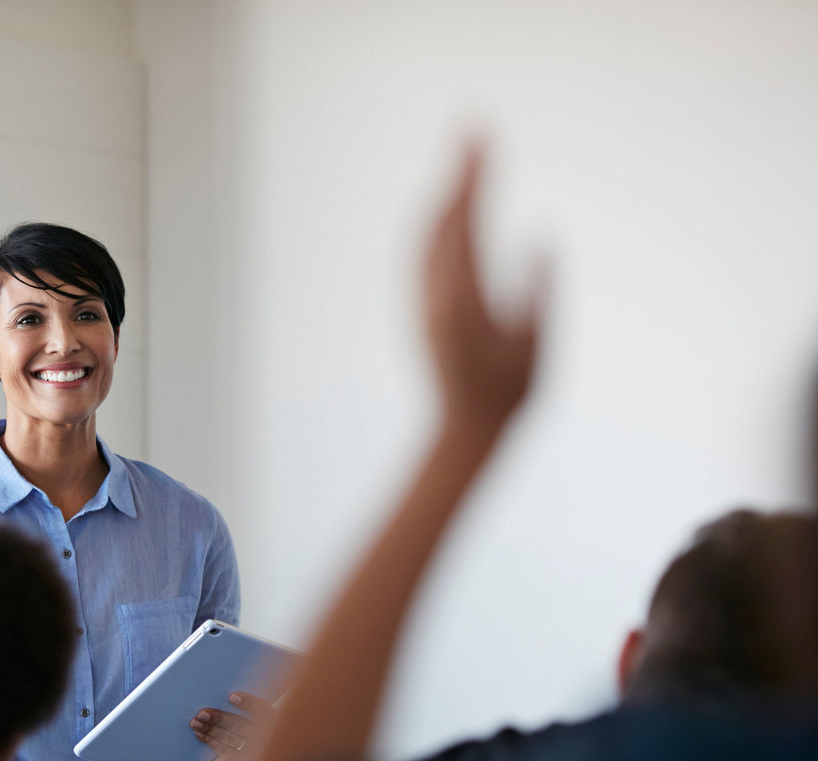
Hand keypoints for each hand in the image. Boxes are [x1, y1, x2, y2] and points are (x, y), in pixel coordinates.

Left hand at [189, 692, 276, 760]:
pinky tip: (201, 737)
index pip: (262, 710)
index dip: (248, 703)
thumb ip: (250, 706)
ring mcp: (256, 753)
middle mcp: (267, 737)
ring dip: (210, 731)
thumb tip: (228, 697)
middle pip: (240, 726)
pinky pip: (226, 754)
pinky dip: (213, 745)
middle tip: (201, 713)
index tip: (231, 696)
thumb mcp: (263, 714)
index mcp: (274, 719)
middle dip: (219, 718)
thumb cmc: (261, 725)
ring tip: (195, 723)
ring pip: (230, 740)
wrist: (270, 753)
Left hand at [424, 144, 544, 431]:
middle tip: (474, 129)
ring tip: (464, 158)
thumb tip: (541, 238)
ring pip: (426, 235)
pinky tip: (446, 209)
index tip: (483, 140)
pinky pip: (422, 253)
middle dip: (460, 173)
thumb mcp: (536, 346)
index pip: (466, 225)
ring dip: (445, 193)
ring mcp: (424, 302)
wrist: (464, 429)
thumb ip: (538, 293)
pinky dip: (436, 221)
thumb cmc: (510, 394)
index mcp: (463, 303)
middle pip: (442, 221)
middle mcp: (435, 297)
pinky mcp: (421, 308)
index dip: (474, 179)